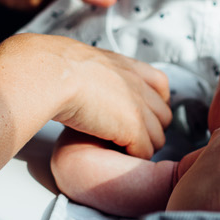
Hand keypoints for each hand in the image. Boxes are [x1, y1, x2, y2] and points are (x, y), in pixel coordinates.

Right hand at [23, 34, 170, 158]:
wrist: (56, 75)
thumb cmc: (58, 69)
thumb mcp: (86, 62)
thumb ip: (99, 73)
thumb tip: (87, 80)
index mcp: (129, 68)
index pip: (160, 85)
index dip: (153, 102)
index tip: (140, 112)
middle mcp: (139, 87)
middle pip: (163, 116)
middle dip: (150, 129)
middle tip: (128, 136)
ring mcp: (140, 108)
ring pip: (158, 137)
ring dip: (142, 146)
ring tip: (120, 147)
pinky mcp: (133, 128)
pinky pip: (145, 152)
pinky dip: (133, 157)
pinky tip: (115, 152)